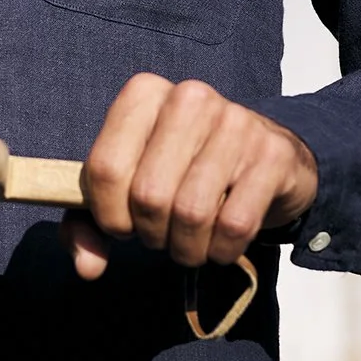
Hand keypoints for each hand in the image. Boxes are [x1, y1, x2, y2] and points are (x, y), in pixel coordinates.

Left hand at [63, 76, 317, 281]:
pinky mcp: (273, 154)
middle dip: (151, 234)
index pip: (105, 168)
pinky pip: (234, 225)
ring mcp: (236, 122)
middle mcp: (190, 97)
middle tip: (163, 235)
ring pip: (191, 213)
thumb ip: (94, 224)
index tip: (123, 225)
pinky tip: (221, 243)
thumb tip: (87, 266)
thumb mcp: (131, 187)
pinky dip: (221, 250)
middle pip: (148, 194)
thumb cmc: (186, 171)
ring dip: (186, 248)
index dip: (108, 215)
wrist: (266, 160)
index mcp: (145, 93)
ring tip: (190, 243)